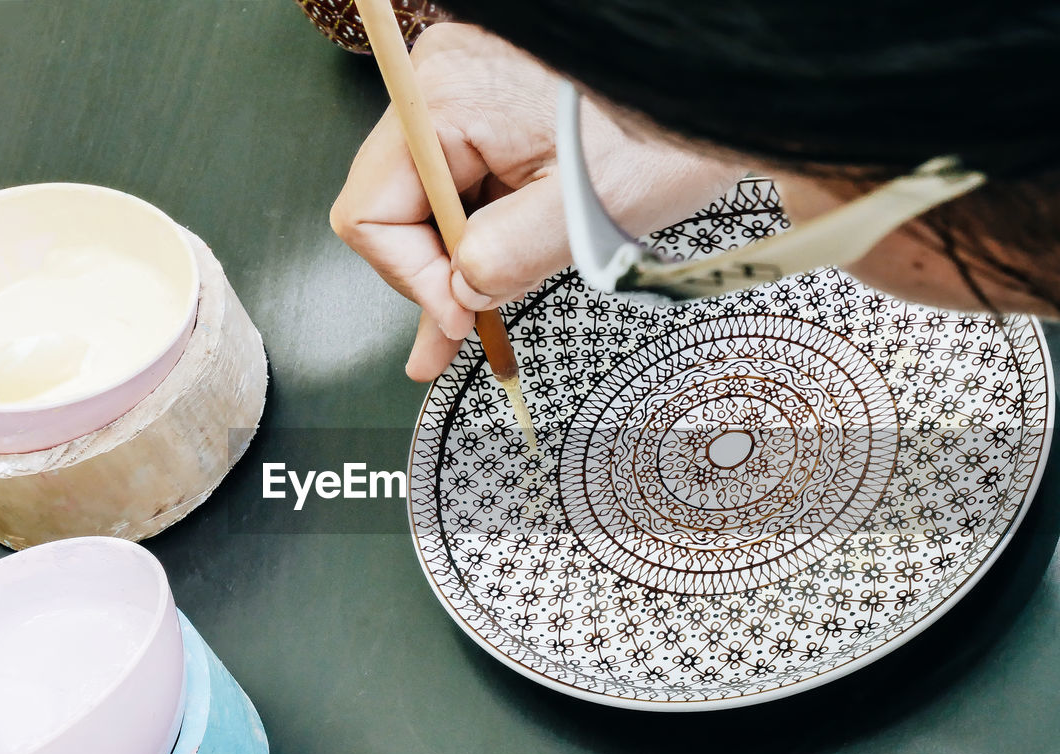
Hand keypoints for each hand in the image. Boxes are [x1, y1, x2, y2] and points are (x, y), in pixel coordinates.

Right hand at [331, 22, 745, 379]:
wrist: (716, 85)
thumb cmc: (665, 131)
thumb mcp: (585, 210)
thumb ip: (508, 256)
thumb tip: (457, 295)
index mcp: (448, 99)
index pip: (372, 212)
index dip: (410, 278)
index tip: (460, 320)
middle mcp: (440, 84)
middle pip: (392, 206)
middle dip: (430, 275)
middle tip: (461, 335)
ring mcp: (460, 91)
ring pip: (424, 201)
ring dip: (454, 261)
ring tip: (478, 317)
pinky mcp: (486, 106)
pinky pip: (460, 183)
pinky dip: (473, 235)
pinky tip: (477, 283)